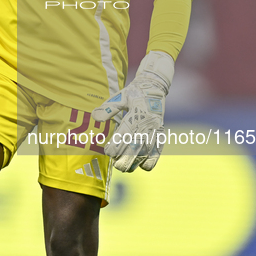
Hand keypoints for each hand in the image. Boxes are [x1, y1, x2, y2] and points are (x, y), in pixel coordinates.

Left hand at [92, 51, 173, 172]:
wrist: (154, 87)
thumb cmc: (134, 93)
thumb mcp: (120, 97)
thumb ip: (108, 108)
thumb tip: (94, 116)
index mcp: (137, 113)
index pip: (125, 133)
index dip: (116, 145)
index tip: (107, 152)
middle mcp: (148, 123)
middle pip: (136, 146)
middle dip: (125, 158)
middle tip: (115, 164)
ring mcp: (156, 130)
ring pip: (146, 151)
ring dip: (135, 162)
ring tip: (124, 168)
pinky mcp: (161, 134)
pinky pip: (158, 151)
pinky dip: (152, 161)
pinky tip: (143, 167)